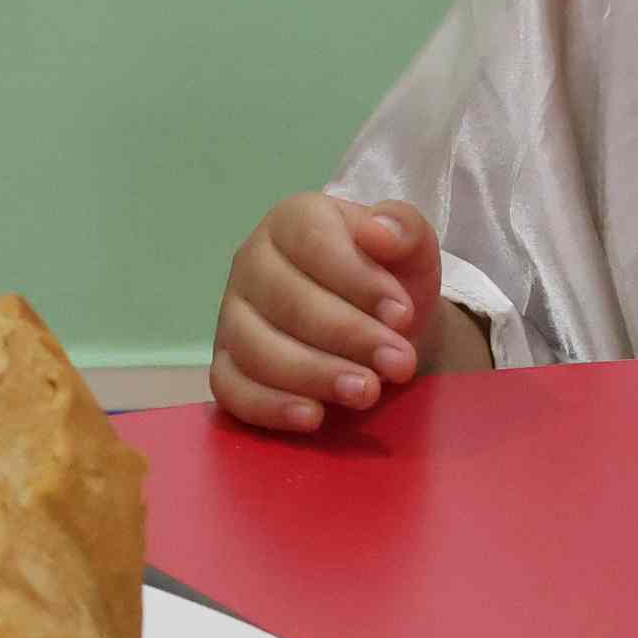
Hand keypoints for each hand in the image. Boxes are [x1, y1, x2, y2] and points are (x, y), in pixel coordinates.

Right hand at [215, 192, 454, 432]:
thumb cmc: (389, 280)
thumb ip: (405, 229)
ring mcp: (231, 314)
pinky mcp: (226, 363)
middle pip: (288, 301)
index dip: (359, 281)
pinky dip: (270, 407)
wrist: (379, 325)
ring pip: (257, 348)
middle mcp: (251, 261)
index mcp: (293, 220)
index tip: (404, 315)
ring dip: (315, 374)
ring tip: (367, 393)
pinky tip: (314, 417)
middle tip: (399, 364)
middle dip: (349, 336)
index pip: (315, 244)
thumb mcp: (412, 249)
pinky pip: (231, 389)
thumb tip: (378, 233)